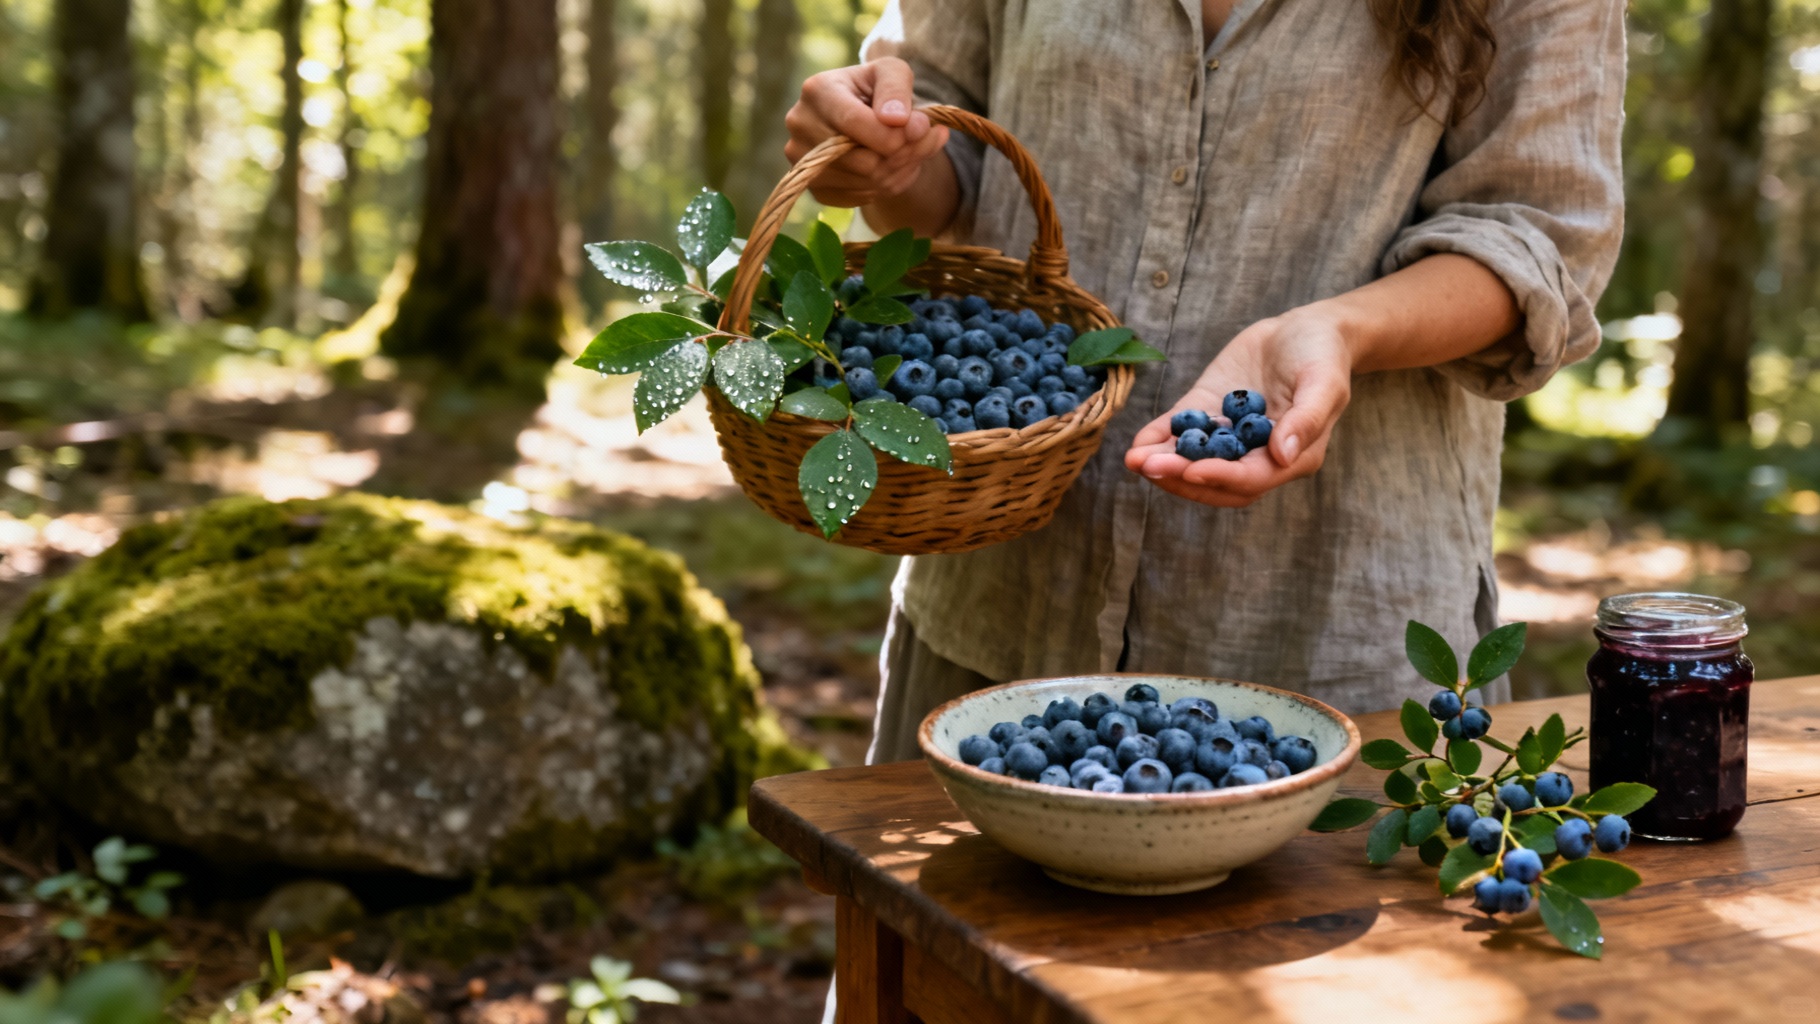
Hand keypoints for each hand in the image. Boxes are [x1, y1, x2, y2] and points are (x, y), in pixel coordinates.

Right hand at [784, 57, 950, 206]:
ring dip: (900, 170)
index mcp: (817, 91)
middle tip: (927, 139)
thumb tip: (898, 120)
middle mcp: (801, 127)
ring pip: (867, 182)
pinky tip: (893, 165)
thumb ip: (897, 88)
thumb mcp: (891, 72)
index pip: (855, 123)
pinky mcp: (815, 188)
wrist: (859, 114)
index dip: (894, 133)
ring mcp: (804, 162)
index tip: (923, 128)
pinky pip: (860, 197)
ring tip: (913, 150)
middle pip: (864, 160)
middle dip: (904, 152)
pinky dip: (886, 186)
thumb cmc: (875, 89)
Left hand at [1124, 310, 1353, 507]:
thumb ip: (1307, 420)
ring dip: (1164, 464)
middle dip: (1181, 475)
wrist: (1304, 328)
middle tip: (1150, 467)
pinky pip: (1181, 432)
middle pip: (1216, 479)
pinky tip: (1136, 444)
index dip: (1220, 476)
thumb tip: (1282, 456)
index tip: (1191, 470)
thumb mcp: (1324, 382)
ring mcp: (1230, 435)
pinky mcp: (1209, 412)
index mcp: (1291, 457)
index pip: (1251, 478)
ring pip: (1193, 461)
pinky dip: (1159, 439)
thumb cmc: (1323, 355)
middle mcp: (1257, 455)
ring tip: (1134, 460)